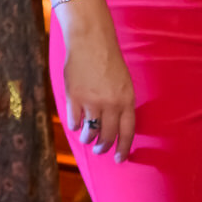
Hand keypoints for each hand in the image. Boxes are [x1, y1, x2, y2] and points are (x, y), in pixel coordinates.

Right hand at [58, 3, 138, 159]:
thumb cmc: (108, 61)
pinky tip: (75, 123)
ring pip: (90, 132)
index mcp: (126, 100)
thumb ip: (121, 104)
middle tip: (99, 150)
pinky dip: (74, 125)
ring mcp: (91, 101)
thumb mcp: (124, 83)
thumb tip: (114, 126)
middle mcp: (111, 104)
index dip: (123, 148)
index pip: (127, 132)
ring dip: (87, 138)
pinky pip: (74, 120)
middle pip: (107, 136)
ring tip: (86, 138)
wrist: (90, 42)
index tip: (119, 159)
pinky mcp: (74, 97)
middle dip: (103, 147)